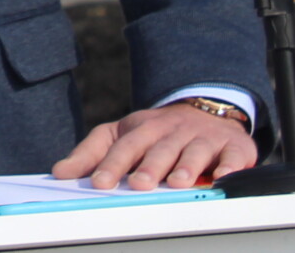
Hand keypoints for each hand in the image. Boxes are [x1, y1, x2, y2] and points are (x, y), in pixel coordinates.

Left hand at [52, 103, 256, 190]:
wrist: (206, 110)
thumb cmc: (157, 133)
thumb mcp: (121, 135)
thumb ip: (90, 153)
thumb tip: (60, 173)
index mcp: (142, 128)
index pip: (123, 146)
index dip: (111, 164)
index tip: (99, 183)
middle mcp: (172, 131)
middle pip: (158, 148)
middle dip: (148, 167)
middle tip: (138, 185)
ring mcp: (204, 138)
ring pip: (193, 151)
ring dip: (186, 166)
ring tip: (177, 183)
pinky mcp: (234, 147)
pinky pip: (233, 156)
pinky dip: (230, 167)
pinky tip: (222, 178)